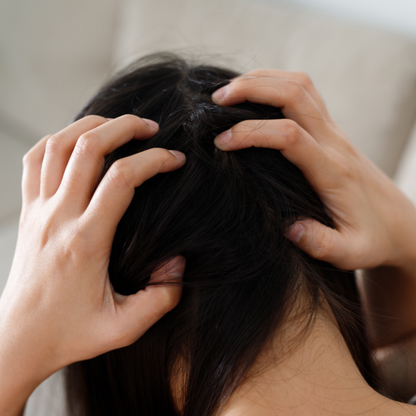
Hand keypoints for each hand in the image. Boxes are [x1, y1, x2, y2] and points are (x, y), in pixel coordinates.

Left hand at [0, 115, 185, 414]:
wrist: (18, 340)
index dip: (154, 161)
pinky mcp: (28, 213)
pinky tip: (77, 142)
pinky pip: (35, 161)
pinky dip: (57, 140)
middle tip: (150, 127)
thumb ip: (161, 298)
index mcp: (86, 242)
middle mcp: (58, 218)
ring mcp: (38, 212)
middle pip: (88, 148)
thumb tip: (179, 262)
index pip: (122, 180)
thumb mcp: (124, 328)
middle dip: (124, 127)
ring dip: (90, 126)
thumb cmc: (69, 333)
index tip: (175, 160)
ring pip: (58, 145)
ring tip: (117, 125)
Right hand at [212, 70, 415, 271]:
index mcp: (332, 171)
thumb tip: (289, 229)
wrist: (398, 223)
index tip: (221, 143)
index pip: (290, 135)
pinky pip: (305, 92)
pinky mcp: (331, 131)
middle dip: (251, 88)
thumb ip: (320, 243)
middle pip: (294, 94)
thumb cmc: (371, 239)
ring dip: (262, 80)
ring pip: (300, 85)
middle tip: (215, 100)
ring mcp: (334, 132)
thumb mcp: (350, 253)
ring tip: (228, 92)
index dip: (252, 132)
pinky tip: (254, 95)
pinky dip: (276, 83)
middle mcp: (333, 142)